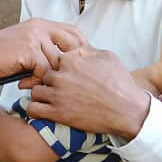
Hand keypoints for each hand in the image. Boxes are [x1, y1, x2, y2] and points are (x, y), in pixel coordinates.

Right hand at [0, 19, 86, 82]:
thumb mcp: (25, 43)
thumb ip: (43, 47)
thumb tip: (64, 62)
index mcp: (41, 24)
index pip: (74, 31)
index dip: (81, 47)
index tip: (81, 64)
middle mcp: (40, 27)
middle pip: (72, 44)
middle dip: (73, 64)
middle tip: (68, 78)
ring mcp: (35, 38)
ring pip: (57, 62)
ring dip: (49, 76)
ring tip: (35, 82)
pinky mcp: (29, 50)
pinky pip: (43, 71)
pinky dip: (35, 81)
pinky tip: (24, 83)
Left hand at [26, 46, 150, 138]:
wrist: (128, 110)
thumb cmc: (120, 83)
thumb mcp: (106, 56)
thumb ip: (85, 50)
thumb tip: (72, 48)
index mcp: (71, 60)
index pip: (52, 59)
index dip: (58, 68)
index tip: (63, 75)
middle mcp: (61, 76)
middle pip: (43, 75)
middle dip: (50, 81)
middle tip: (59, 89)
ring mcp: (58, 95)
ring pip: (35, 91)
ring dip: (42, 95)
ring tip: (52, 100)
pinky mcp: (58, 113)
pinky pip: (33, 109)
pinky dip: (36, 109)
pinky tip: (45, 110)